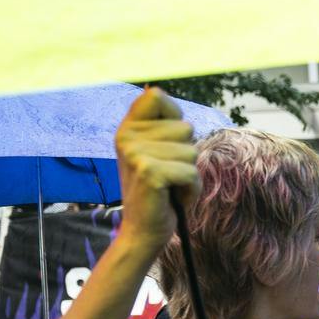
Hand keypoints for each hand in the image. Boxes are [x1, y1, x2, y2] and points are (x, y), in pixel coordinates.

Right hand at [114, 87, 199, 252]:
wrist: (144, 230)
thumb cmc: (160, 191)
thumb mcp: (158, 152)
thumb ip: (161, 123)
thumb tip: (153, 87)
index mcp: (127, 127)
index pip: (157, 96)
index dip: (175, 117)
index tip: (168, 143)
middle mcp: (126, 136)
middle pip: (186, 128)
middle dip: (187, 155)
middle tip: (168, 175)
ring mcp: (135, 153)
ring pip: (192, 151)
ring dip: (190, 174)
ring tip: (170, 186)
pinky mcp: (149, 172)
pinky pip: (191, 172)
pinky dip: (191, 189)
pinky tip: (173, 197)